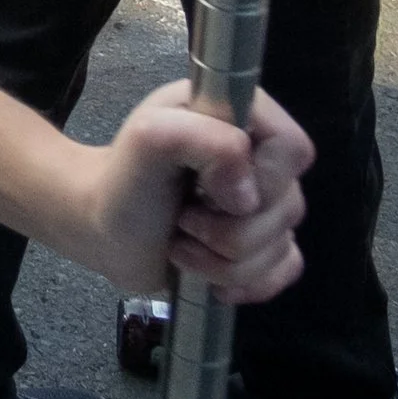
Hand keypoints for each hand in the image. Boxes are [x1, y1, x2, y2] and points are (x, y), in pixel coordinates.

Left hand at [69, 82, 312, 303]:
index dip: (264, 179)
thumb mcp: (149, 138)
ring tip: (182, 243)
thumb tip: (247, 195)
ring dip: (225, 260)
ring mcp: (264, 205)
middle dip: (230, 230)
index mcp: (240, 116)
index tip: (213, 192)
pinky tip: (207, 276)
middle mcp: (259, 157)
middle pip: (289, 207)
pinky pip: (285, 271)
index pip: (294, 148)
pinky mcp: (263, 246)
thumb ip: (201, 139)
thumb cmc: (123, 180)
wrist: (103, 231)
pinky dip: (244, 282)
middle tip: (184, 219)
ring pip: (283, 246)